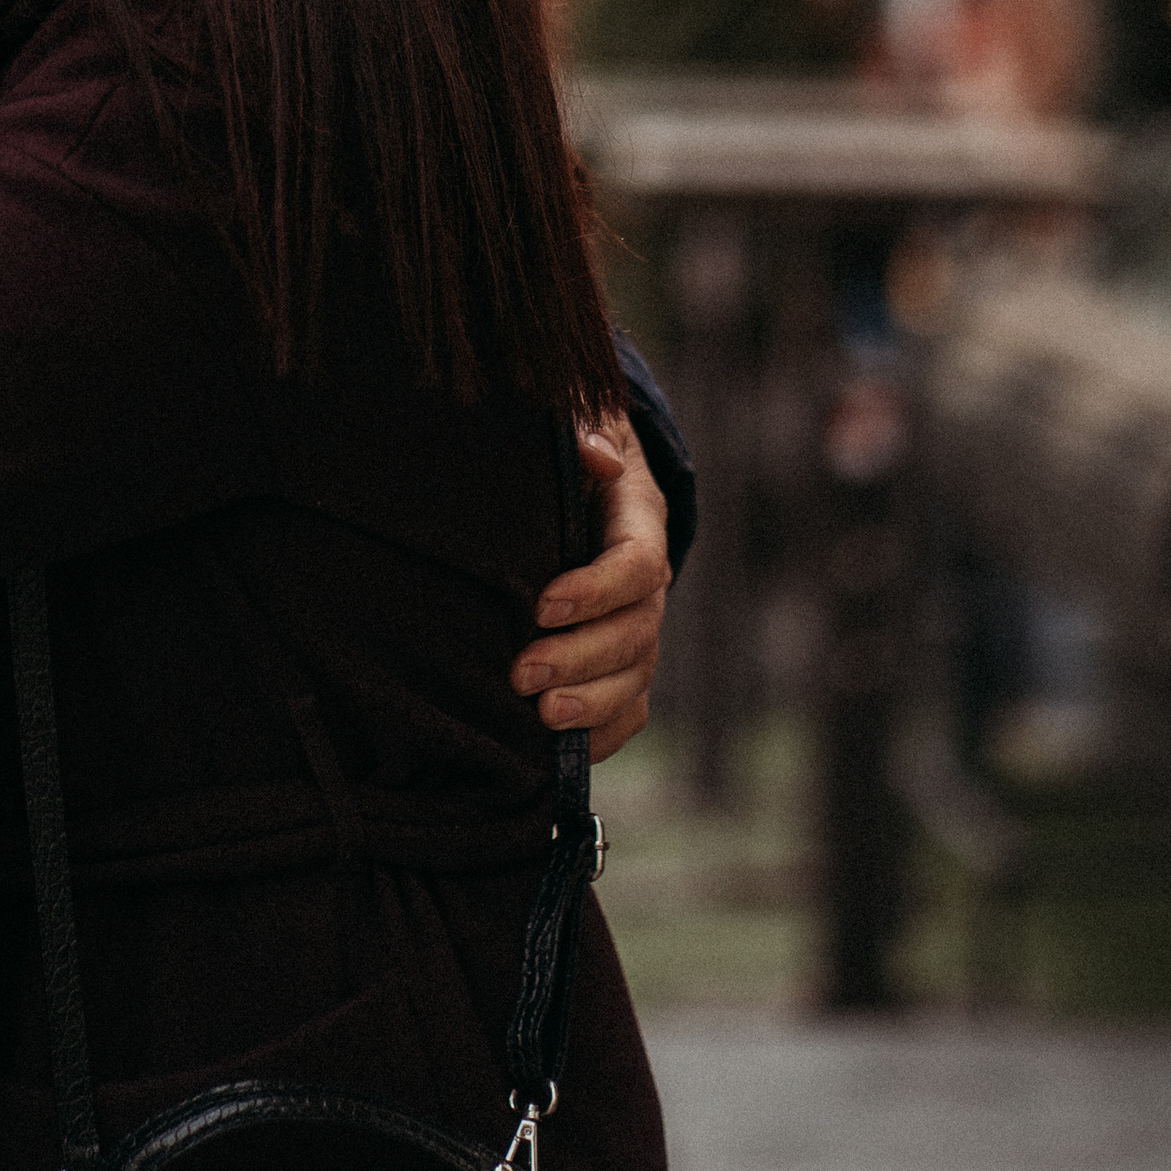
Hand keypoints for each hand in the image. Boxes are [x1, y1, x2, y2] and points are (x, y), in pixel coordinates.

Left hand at [510, 415, 669, 763]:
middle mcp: (648, 583)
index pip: (636, 564)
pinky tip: (563, 749)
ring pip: (634, 677)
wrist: (587, 476)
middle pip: (634, 632)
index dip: (596, 589)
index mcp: (640, 521)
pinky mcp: (623, 663)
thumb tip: (595, 454)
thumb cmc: (571, 449)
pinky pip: (631, 708)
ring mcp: (640, 627)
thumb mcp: (579, 421)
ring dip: (591, 702)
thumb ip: (584, 433)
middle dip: (580, 658)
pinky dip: (604, 733)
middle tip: (522, 672)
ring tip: (541, 717)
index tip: (541, 604)